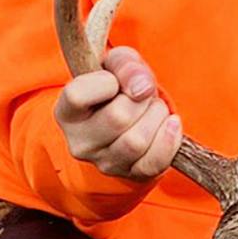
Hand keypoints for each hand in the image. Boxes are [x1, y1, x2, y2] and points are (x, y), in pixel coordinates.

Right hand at [53, 45, 181, 182]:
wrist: (133, 118)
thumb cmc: (120, 87)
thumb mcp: (117, 64)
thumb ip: (125, 64)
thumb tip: (141, 88)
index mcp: (66, 113)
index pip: (77, 95)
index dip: (105, 82)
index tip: (114, 80)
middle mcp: (80, 142)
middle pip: (117, 118)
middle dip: (142, 98)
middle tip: (144, 94)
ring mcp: (105, 163)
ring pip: (137, 141)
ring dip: (156, 116)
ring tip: (154, 108)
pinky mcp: (132, 175)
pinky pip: (155, 161)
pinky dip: (169, 138)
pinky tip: (170, 123)